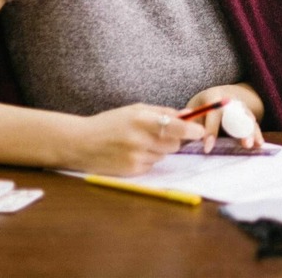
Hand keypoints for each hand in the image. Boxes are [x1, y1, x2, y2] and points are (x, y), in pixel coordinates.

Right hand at [71, 103, 205, 175]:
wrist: (80, 143)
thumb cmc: (109, 123)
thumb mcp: (134, 110)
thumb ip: (161, 112)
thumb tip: (188, 115)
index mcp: (140, 120)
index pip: (175, 127)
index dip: (191, 130)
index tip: (201, 131)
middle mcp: (139, 140)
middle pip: (174, 144)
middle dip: (172, 139)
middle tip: (157, 134)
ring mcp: (135, 157)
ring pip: (163, 155)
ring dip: (158, 149)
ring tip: (139, 143)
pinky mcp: (132, 171)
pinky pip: (152, 165)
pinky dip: (148, 159)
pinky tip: (132, 153)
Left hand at [183, 85, 264, 151]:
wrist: (219, 94)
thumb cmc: (202, 105)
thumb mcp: (193, 108)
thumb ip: (189, 119)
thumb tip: (181, 128)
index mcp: (214, 97)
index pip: (214, 114)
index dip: (211, 131)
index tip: (207, 148)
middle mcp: (231, 101)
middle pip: (237, 115)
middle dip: (241, 130)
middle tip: (244, 144)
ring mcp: (241, 107)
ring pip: (249, 119)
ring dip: (252, 132)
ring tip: (254, 145)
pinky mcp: (247, 116)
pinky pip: (253, 124)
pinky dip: (257, 134)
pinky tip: (260, 144)